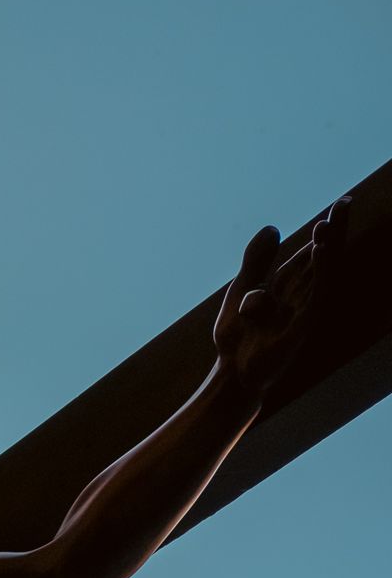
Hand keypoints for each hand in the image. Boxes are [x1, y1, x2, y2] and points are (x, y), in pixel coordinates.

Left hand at [213, 197, 347, 399]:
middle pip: (324, 259)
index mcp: (289, 285)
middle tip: (345, 203)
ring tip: (327, 224)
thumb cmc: (238, 336)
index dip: (327, 229)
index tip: (341, 203)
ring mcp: (305, 311)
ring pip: (322, 275)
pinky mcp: (301, 328)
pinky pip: (314, 297)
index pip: (313, 252)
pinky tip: (319, 253)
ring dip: (325, 250)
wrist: (232, 373)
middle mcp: (302, 295)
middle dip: (334, 232)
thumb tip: (273, 227)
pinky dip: (317, 275)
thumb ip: (256, 261)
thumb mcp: (242, 289)